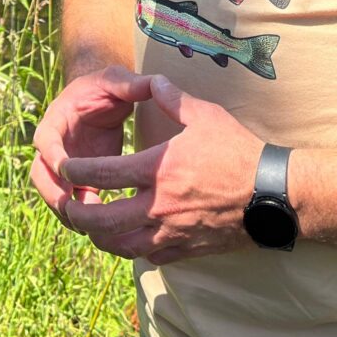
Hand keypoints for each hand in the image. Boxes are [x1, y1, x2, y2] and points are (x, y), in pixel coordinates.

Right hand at [29, 66, 151, 222]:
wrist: (103, 99)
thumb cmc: (107, 89)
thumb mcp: (116, 82)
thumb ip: (131, 84)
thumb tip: (154, 83)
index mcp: (56, 120)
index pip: (44, 139)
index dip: (52, 154)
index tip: (65, 167)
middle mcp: (53, 146)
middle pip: (39, 174)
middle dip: (51, 192)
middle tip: (69, 207)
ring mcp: (62, 167)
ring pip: (53, 194)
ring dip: (65, 210)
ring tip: (87, 225)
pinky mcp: (76, 181)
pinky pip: (72, 203)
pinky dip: (81, 216)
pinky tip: (102, 228)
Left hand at [52, 75, 264, 264]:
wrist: (272, 194)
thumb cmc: (239, 151)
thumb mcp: (204, 116)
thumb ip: (172, 97)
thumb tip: (153, 80)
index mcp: (156, 169)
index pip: (100, 174)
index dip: (74, 172)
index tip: (64, 168)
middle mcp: (157, 206)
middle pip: (101, 220)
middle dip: (77, 214)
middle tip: (69, 204)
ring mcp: (171, 232)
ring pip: (121, 246)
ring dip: (101, 237)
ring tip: (93, 227)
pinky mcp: (186, 249)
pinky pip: (150, 257)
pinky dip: (135, 249)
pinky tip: (132, 239)